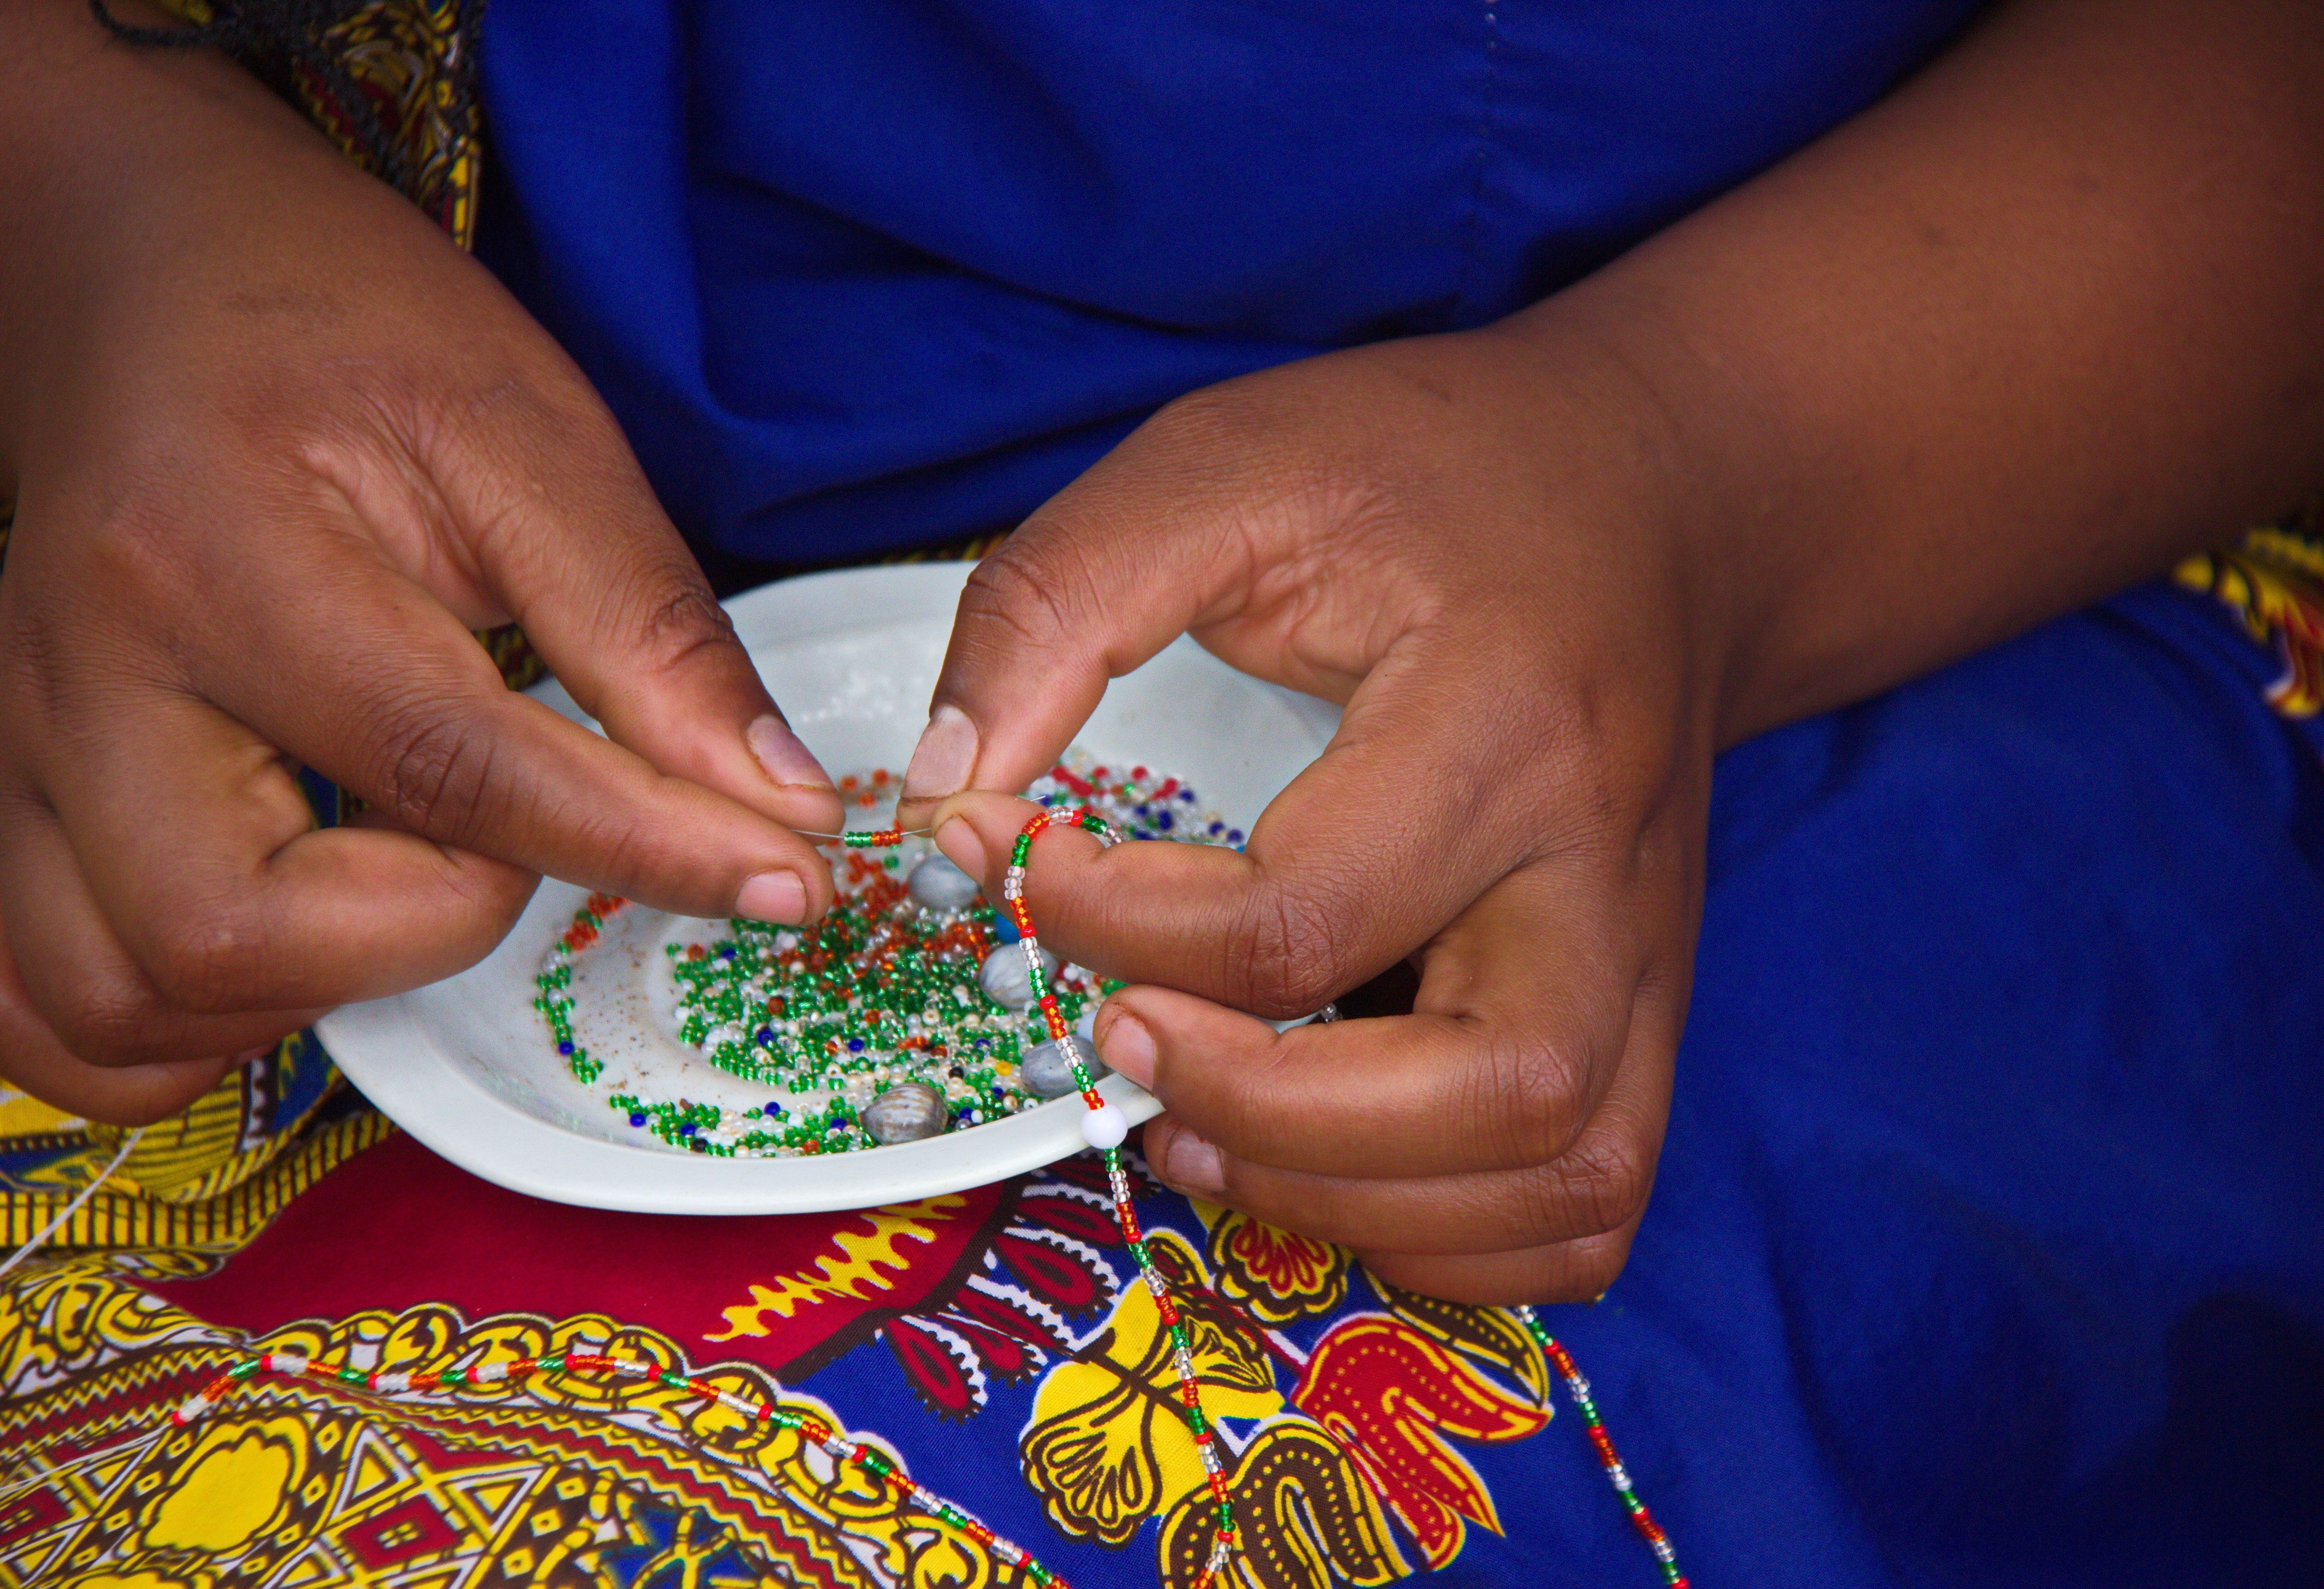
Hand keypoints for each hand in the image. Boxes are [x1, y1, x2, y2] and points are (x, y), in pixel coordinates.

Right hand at [0, 9, 839, 1121]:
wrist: (141, 256)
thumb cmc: (338, 324)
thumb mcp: (528, 430)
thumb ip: (650, 628)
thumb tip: (779, 801)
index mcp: (219, 554)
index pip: (453, 769)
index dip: (646, 848)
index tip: (785, 879)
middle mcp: (87, 674)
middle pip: (233, 931)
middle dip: (433, 930)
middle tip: (517, 838)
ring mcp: (24, 747)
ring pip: (125, 1002)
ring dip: (306, 998)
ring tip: (409, 886)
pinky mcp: (10, 791)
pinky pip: (58, 1010)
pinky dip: (179, 1027)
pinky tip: (297, 945)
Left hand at [903, 328, 1716, 1303]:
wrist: (1656, 493)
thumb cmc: (1432, 472)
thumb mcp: (1224, 465)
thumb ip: (1060, 601)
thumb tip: (947, 788)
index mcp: (1504, 715)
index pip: (1308, 910)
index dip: (1122, 926)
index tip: (1028, 864)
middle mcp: (1603, 862)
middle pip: (1490, 1089)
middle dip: (1267, 1112)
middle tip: (1120, 1040)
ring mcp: (1647, 951)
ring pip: (1562, 1180)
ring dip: (1359, 1201)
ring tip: (1200, 1132)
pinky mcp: (1653, 1001)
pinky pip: (1592, 1201)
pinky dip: (1459, 1236)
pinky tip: (1326, 1166)